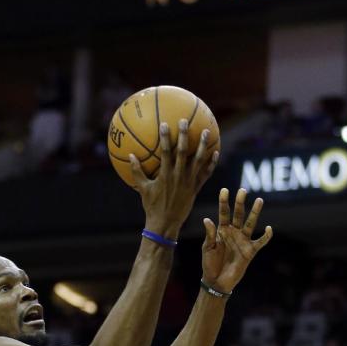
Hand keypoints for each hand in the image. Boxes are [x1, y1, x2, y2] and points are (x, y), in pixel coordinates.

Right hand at [132, 121, 217, 238]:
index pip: (165, 152)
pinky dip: (211, 164)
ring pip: (197, 161)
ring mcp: (188, 182)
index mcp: (165, 175)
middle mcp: (178, 176)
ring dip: (202, 145)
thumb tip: (130, 156)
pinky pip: (205, 174)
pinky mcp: (195, 189)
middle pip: (182, 152)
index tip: (165, 124)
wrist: (165, 224)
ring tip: (206, 131)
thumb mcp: (142, 189)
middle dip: (184, 135)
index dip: (165, 138)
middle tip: (185, 120)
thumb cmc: (152, 206)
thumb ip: (137, 172)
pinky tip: (216, 153)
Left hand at [202, 190, 272, 293]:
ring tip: (259, 200)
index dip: (224, 202)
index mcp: (222, 230)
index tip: (224, 190)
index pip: (223, 213)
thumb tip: (208, 220)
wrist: (216, 281)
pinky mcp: (250, 251)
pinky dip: (265, 236)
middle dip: (240, 203)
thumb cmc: (209, 264)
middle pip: (238, 214)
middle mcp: (234, 232)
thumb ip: (209, 235)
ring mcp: (243, 240)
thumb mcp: (207, 249)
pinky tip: (269, 229)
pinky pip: (260, 242)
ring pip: (250, 223)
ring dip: (255, 212)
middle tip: (242, 190)